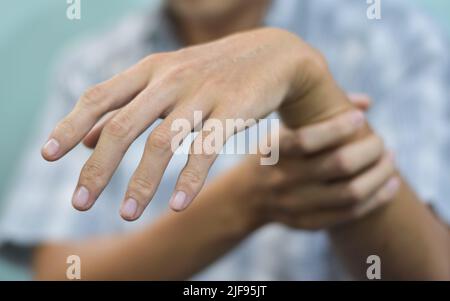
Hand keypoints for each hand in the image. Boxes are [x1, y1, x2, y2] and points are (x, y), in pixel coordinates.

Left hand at [41, 28, 334, 219]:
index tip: (48, 156)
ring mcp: (202, 94)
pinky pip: (207, 150)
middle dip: (98, 168)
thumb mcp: (164, 82)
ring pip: (163, 142)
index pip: (99, 98)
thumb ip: (126, 108)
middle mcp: (170, 80)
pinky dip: (189, 180)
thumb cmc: (210, 73)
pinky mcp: (234, 110)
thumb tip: (86, 140)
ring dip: (141, 182)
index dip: (70, 126)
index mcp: (149, 71)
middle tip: (78, 203)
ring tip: (125, 215)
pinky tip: (176, 207)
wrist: (269, 55)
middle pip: (123, 126)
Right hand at [249, 95, 398, 229]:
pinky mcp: (307, 222)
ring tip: (390, 160)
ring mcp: (294, 204)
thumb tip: (367, 103)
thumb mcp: (280, 130)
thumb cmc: (272, 154)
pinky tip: (390, 184)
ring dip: (379, 174)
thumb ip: (318, 113)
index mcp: (273, 151)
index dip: (338, 127)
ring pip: (350, 193)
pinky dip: (376, 199)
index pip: (306, 140)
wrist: (247, 197)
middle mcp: (282, 179)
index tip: (360, 118)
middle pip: (338, 165)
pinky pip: (349, 214)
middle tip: (381, 142)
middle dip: (369, 150)